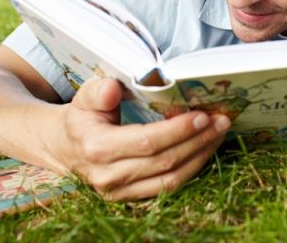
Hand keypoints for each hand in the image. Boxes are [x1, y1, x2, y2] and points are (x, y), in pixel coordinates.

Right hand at [55, 78, 229, 200]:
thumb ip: (98, 91)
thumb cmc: (82, 117)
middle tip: (221, 120)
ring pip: (170, 178)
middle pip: (164, 161)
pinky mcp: (131, 197)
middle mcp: (108, 176)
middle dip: (198, 140)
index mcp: (97, 148)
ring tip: (219, 133)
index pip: (146, 141)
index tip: (201, 115)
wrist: (65, 148)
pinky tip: (205, 149)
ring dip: (200, 155)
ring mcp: (120, 191)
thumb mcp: (84, 97)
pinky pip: (168, 186)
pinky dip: (191, 168)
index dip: (177, 130)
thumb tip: (114, 89)